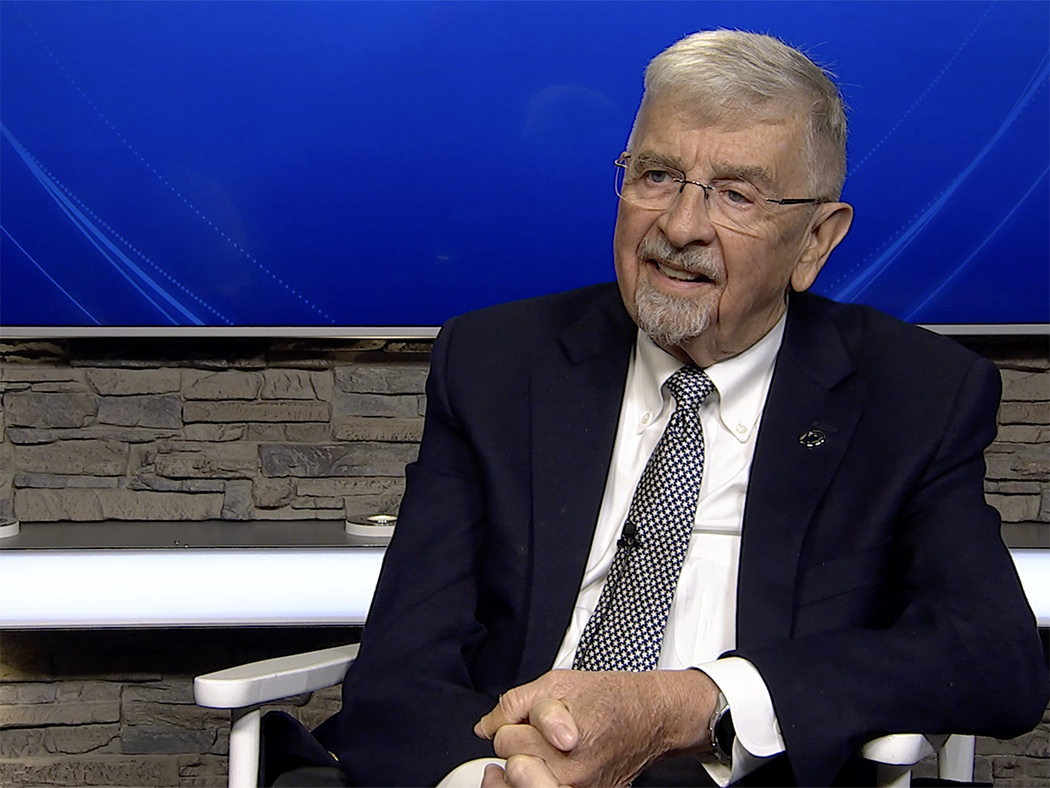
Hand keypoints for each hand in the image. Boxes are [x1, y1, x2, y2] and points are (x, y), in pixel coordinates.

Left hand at [474, 669, 718, 786]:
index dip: (512, 721)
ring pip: (522, 783)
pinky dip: (529, 782)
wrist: (650, 718)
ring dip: (521, 766)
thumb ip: (516, 702)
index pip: (508, 738)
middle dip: (516, 742)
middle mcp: (575, 771)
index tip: (528, 716)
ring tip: (533, 752)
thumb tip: (486, 726)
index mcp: (570, 736)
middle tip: (535, 731)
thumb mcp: (559, 683)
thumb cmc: (610, 698)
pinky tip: (533, 769)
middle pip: (513, 762)